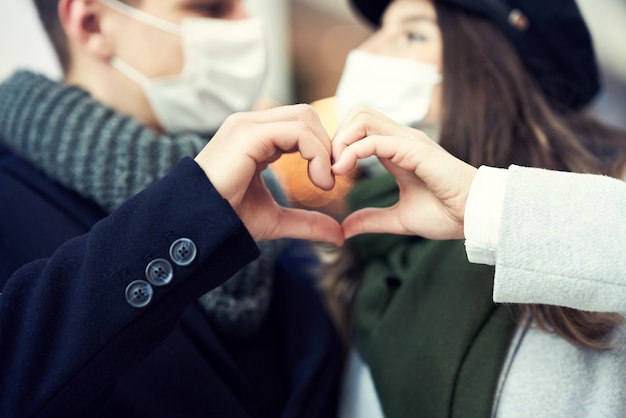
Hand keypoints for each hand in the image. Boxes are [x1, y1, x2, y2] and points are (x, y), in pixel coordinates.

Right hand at [194, 104, 343, 245]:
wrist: (199, 228)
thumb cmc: (229, 220)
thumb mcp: (276, 219)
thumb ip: (307, 222)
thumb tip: (338, 235)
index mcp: (256, 138)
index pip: (300, 126)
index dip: (321, 149)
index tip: (328, 181)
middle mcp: (251, 125)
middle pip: (306, 115)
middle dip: (326, 145)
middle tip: (330, 180)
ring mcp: (247, 126)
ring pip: (305, 118)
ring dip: (323, 150)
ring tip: (323, 183)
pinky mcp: (248, 134)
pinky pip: (297, 131)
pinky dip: (316, 152)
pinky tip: (317, 179)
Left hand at [332, 107, 476, 239]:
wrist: (475, 218)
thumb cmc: (447, 214)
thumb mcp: (398, 219)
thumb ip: (371, 220)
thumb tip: (345, 228)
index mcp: (397, 150)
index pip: (360, 128)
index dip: (340, 145)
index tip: (330, 173)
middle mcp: (401, 139)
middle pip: (358, 113)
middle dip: (337, 136)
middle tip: (330, 168)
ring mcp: (408, 141)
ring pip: (363, 117)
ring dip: (342, 140)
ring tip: (336, 168)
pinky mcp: (415, 150)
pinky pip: (375, 140)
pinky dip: (353, 152)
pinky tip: (343, 171)